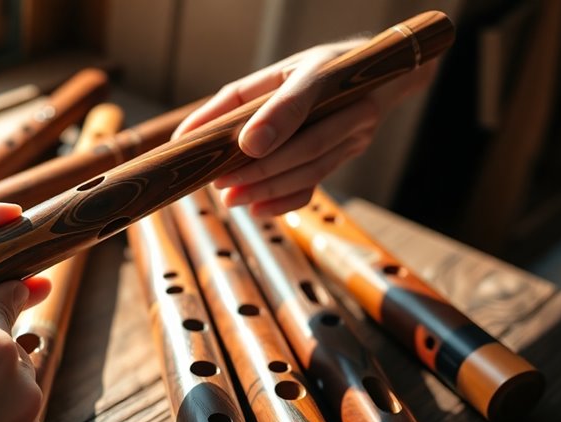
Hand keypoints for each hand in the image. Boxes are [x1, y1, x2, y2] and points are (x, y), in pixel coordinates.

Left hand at [174, 39, 436, 214]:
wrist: (374, 77)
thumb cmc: (309, 74)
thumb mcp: (275, 73)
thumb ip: (233, 101)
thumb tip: (186, 135)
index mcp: (327, 73)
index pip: (303, 96)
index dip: (275, 120)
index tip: (245, 145)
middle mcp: (351, 105)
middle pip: (306, 144)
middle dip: (261, 169)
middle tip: (221, 183)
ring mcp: (356, 134)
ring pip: (312, 168)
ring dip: (269, 188)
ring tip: (231, 199)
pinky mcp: (350, 154)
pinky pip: (319, 182)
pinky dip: (287, 200)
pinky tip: (258, 209)